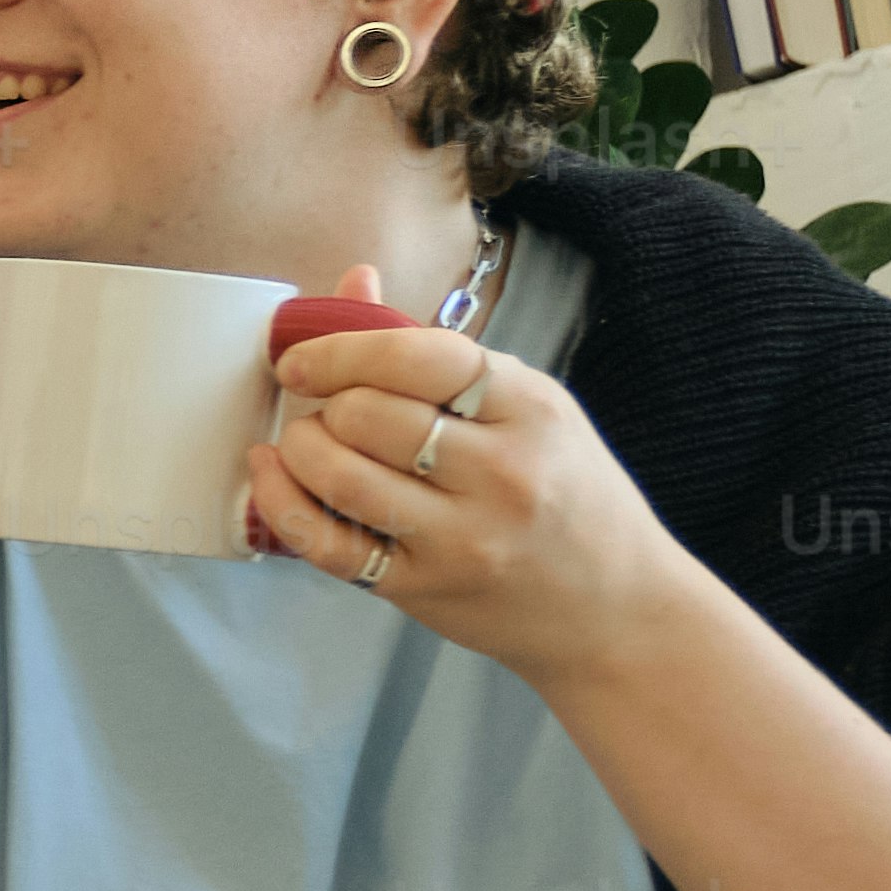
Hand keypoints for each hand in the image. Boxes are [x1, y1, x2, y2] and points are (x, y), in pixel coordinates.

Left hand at [244, 263, 693, 691]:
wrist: (616, 608)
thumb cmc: (567, 494)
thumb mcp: (529, 408)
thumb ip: (434, 351)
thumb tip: (352, 282)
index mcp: (531, 408)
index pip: (417, 357)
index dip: (341, 351)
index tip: (302, 360)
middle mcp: (503, 473)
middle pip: (367, 416)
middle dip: (324, 404)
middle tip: (323, 410)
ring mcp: (463, 538)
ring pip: (341, 477)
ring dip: (298, 449)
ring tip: (302, 443)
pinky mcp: (425, 590)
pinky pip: (327, 544)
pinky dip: (281, 503)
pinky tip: (273, 476)